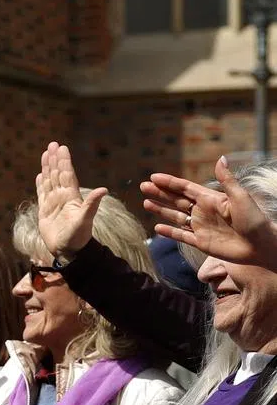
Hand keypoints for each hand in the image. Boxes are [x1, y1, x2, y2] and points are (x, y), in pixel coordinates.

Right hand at [36, 142, 107, 259]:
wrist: (68, 250)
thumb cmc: (78, 237)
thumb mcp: (85, 220)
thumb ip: (92, 204)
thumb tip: (104, 189)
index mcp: (71, 197)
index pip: (67, 175)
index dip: (64, 161)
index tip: (62, 148)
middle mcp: (62, 197)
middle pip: (57, 174)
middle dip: (54, 159)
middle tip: (53, 144)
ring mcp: (53, 203)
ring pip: (49, 181)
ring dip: (47, 168)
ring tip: (46, 154)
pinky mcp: (44, 211)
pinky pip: (42, 194)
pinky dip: (40, 184)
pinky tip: (39, 176)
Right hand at [141, 155, 276, 270]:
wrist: (261, 246)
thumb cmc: (255, 220)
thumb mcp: (241, 197)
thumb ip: (227, 180)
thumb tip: (220, 158)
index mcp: (211, 199)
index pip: (185, 188)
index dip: (169, 182)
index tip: (154, 177)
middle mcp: (203, 211)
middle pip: (176, 200)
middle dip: (160, 193)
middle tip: (143, 186)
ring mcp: (201, 227)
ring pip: (175, 216)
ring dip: (161, 210)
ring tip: (145, 203)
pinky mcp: (201, 242)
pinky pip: (181, 236)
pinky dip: (169, 232)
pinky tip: (157, 227)